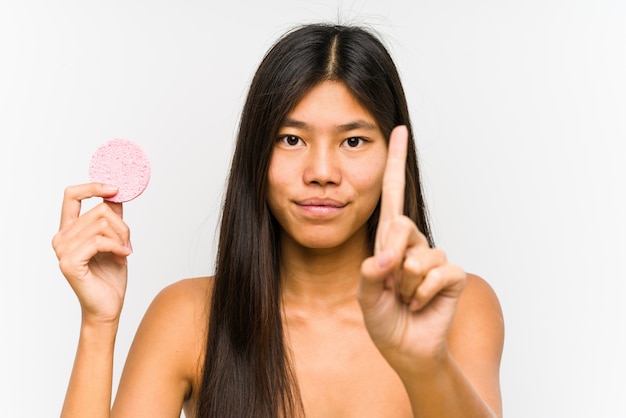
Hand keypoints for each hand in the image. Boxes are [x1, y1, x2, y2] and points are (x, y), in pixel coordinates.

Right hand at [52, 183, 131, 324]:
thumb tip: (117, 193)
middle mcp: (61, 237)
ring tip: (125, 253)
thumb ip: (113, 217)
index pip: (71, 196)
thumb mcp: (115, 240)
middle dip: (122, 226)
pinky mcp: (69, 262)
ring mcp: (62, 250)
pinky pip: (99, 241)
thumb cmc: (110, 276)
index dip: (93, 186)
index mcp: (69, 230)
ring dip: (122, 238)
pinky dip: (117, 247)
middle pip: (99, 210)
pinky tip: (123, 257)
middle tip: (128, 244)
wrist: (108, 307)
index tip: (115, 188)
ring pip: (102, 224)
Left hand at [357, 126, 466, 370]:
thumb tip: (386, 258)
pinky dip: (422, 295)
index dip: (396, 163)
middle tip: (389, 284)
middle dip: (389, 259)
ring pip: (417, 258)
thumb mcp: (364, 293)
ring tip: (406, 298)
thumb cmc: (382, 317)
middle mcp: (413, 242)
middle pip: (399, 227)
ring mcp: (434, 258)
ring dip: (404, 286)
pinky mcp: (452, 274)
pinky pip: (438, 274)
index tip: (398, 131)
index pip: (393, 194)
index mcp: (389, 240)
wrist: (404, 347)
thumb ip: (370, 271)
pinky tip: (420, 305)